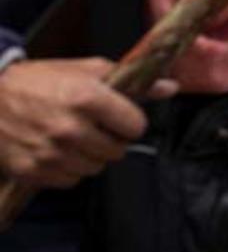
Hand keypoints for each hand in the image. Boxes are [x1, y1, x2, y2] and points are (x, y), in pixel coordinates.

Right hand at [0, 58, 176, 188]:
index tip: (120, 118)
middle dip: (111, 139)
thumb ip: (131, 82)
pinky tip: (56, 150)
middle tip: (93, 127)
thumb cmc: (38, 81)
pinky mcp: (33, 170)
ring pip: (96, 168)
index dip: (130, 122)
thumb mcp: (85, 71)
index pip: (135, 126)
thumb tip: (171, 88)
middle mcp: (70, 128)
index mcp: (87, 98)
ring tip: (73, 137)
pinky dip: (68, 169)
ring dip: (90, 155)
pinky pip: (70, 180)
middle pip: (117, 150)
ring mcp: (50, 152)